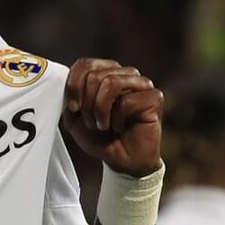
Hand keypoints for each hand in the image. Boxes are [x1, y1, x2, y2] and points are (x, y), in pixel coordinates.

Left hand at [63, 58, 163, 176]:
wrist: (122, 160)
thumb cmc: (99, 137)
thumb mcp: (74, 118)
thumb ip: (69, 97)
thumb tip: (70, 83)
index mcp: (106, 72)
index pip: (85, 64)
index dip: (73, 87)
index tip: (73, 109)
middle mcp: (125, 73)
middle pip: (95, 75)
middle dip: (87, 104)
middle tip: (92, 123)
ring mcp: (142, 83)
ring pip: (111, 82)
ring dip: (100, 110)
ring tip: (103, 125)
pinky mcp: (154, 97)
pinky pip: (127, 101)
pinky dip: (117, 119)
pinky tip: (120, 127)